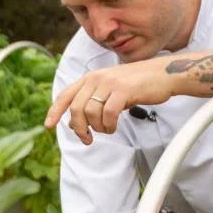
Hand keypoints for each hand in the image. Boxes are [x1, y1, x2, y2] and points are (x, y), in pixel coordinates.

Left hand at [45, 58, 176, 144]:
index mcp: (90, 78)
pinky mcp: (123, 90)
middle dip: (79, 128)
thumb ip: (92, 103)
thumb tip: (73, 123)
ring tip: (108, 129)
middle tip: (88, 139)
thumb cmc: (138, 85)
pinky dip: (109, 125)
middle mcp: (96, 78)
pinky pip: (108, 114)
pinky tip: (114, 127)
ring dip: (98, 128)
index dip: (55, 111)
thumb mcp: (110, 91)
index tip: (48, 126)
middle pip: (76, 109)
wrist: (164, 74)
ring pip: (91, 113)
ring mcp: (109, 83)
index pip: (66, 95)